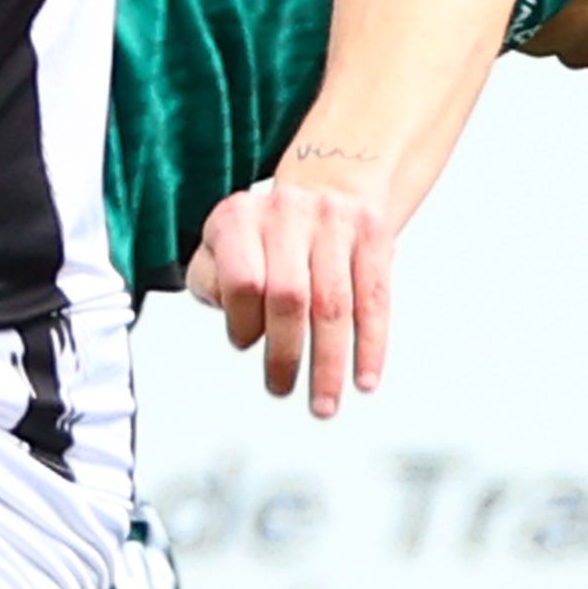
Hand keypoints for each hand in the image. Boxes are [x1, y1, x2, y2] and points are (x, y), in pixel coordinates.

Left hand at [180, 163, 396, 413]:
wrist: (327, 185)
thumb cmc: (263, 236)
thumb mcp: (220, 247)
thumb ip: (212, 284)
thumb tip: (243, 329)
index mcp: (239, 217)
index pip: (242, 281)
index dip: (242, 321)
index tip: (245, 344)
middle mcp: (288, 211)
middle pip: (290, 296)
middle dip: (286, 354)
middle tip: (281, 389)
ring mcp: (335, 220)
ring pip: (335, 304)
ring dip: (330, 363)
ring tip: (324, 403)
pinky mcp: (373, 234)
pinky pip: (375, 299)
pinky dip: (371, 345)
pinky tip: (365, 379)